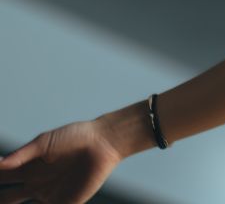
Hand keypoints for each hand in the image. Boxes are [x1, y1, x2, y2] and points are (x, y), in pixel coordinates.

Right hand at [0, 121, 122, 203]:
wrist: (103, 142)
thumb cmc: (75, 137)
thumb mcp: (44, 143)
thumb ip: (22, 154)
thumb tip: (0, 163)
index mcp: (27, 167)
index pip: (1, 176)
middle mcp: (34, 183)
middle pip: (6, 197)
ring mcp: (48, 195)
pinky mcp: (65, 202)